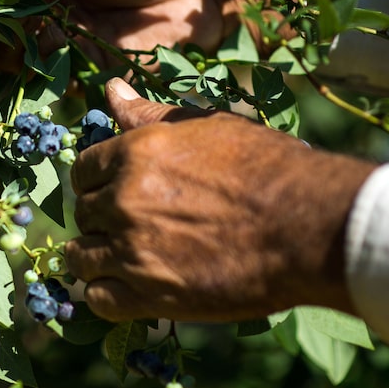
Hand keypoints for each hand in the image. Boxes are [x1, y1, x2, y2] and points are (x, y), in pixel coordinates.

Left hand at [64, 78, 376, 322]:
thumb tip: (112, 88)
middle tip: (134, 225)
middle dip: (102, 219)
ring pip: (80, 257)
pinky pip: (99, 299)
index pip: (82, 170)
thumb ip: (150, 113)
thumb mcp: (207, 125)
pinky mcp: (149, 296)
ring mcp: (131, 250)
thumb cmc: (266, 168)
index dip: (97, 182)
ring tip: (125, 259)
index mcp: (134, 154)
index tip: (116, 191)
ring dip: (97, 257)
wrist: (307, 225)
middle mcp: (123, 200)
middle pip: (83, 213)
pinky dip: (107, 294)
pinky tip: (129, 287)